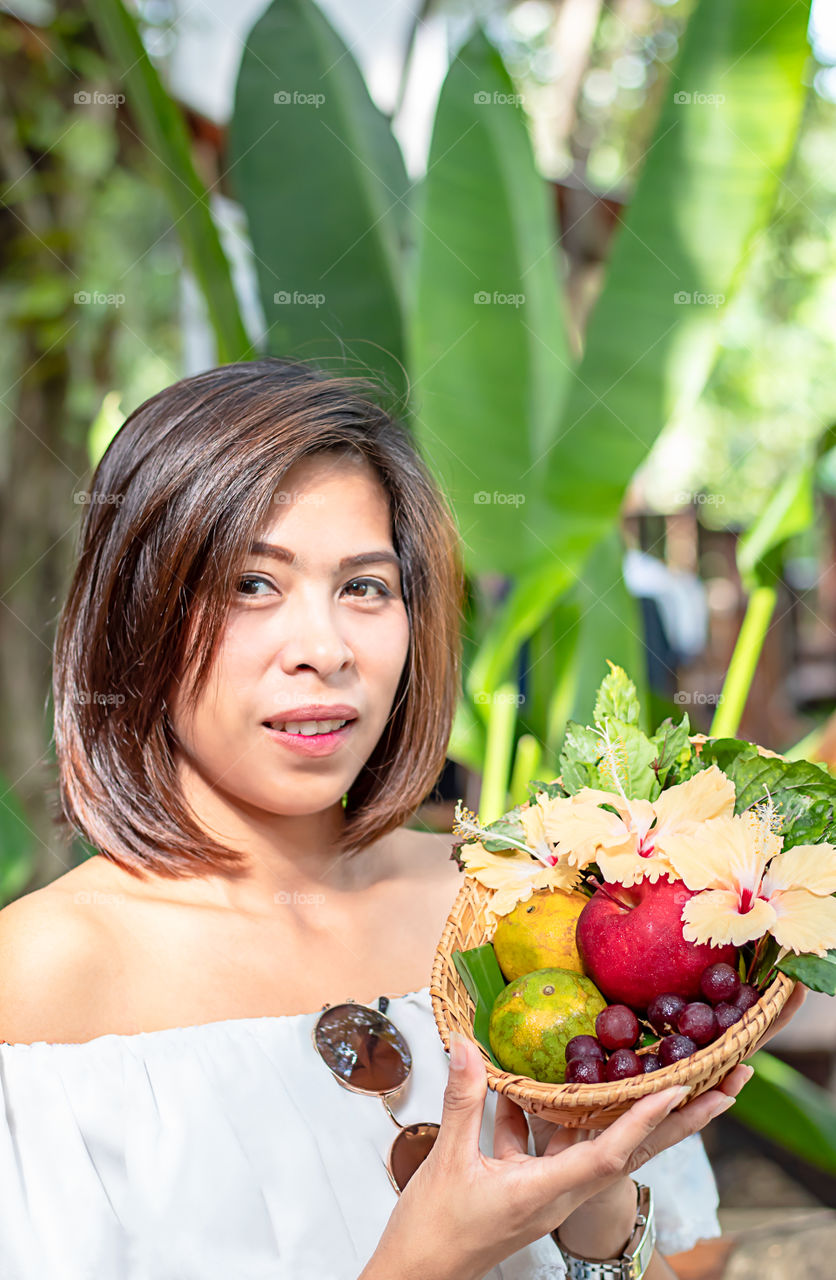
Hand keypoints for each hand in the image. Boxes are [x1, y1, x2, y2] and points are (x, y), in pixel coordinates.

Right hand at [367, 1036, 744, 1279]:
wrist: (416, 1277)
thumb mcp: (449, 1162)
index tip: (680, 1088)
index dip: (646, 1120)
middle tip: (725, 1086)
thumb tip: (468, 1045)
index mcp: (548, 1194)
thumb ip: (464, 1101)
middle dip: (680, 1120)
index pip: (610, 1154)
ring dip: (626, 1111)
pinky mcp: (527, 1188)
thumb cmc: (435, 1234)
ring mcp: (547, 1192)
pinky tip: (525, 1084)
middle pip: (629, 1151)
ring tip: (664, 1075)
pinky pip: (552, 1146)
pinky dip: (549, 1115)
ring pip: (595, 1144)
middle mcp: (560, 1194)